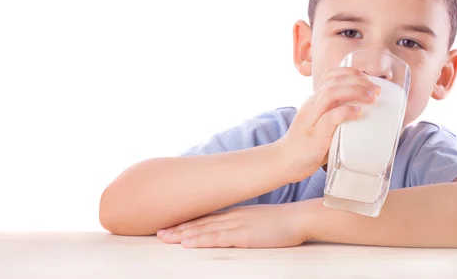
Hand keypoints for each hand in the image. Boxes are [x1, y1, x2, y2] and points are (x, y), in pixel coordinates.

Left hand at [156, 203, 309, 247]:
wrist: (299, 218)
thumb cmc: (282, 221)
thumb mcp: (258, 219)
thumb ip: (243, 223)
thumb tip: (234, 230)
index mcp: (235, 213)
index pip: (205, 217)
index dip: (186, 222)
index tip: (170, 226)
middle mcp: (232, 216)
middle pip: (200, 222)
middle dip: (177, 228)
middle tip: (157, 233)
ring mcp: (237, 225)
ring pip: (204, 229)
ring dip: (182, 234)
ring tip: (164, 238)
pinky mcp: (244, 235)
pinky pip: (218, 239)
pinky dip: (200, 240)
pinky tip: (188, 243)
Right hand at [278, 67, 380, 181]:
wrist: (283, 162)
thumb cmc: (306, 146)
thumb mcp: (320, 125)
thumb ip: (336, 118)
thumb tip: (362, 116)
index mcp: (313, 102)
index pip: (329, 76)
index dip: (349, 72)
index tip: (367, 77)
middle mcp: (311, 106)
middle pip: (334, 82)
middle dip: (358, 81)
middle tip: (376, 89)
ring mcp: (312, 119)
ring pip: (331, 94)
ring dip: (355, 92)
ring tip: (371, 97)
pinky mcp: (315, 135)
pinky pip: (331, 117)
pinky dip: (347, 111)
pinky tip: (359, 112)